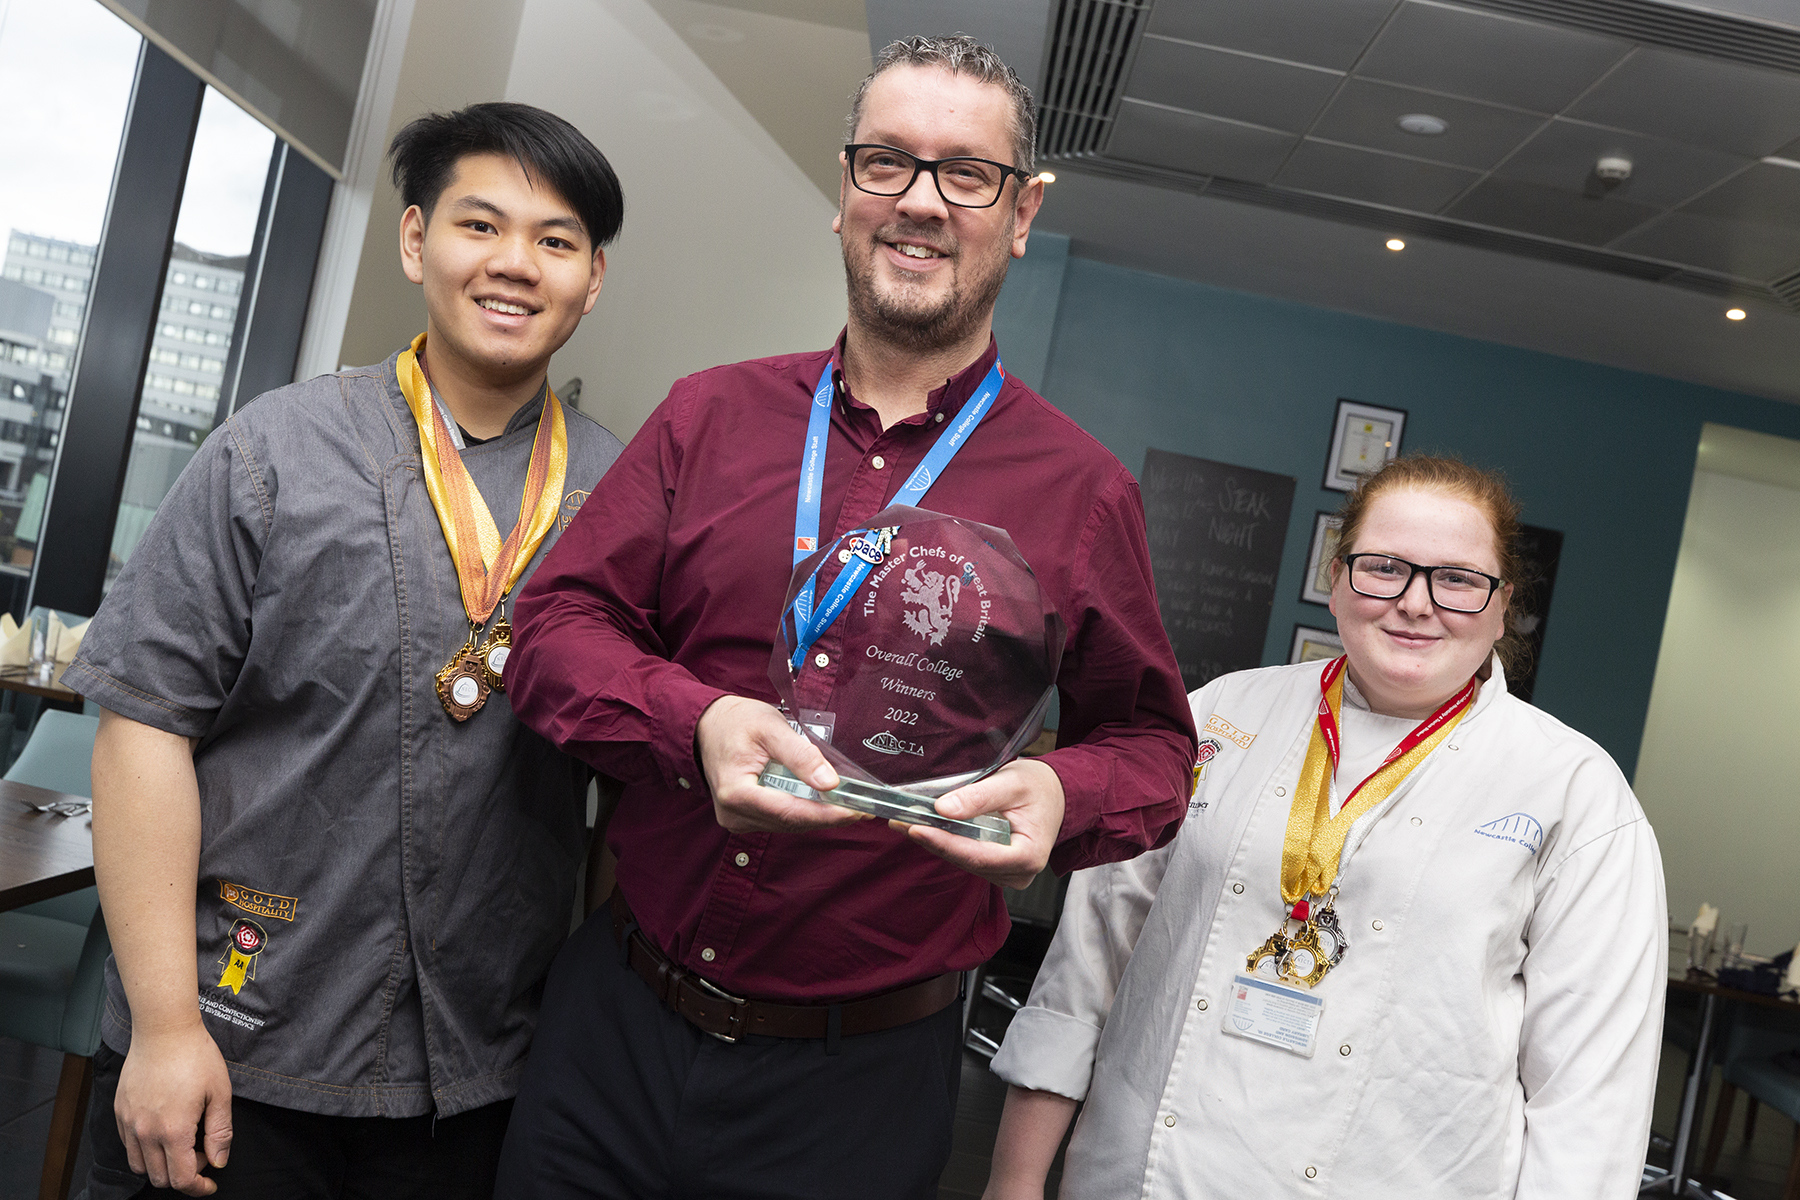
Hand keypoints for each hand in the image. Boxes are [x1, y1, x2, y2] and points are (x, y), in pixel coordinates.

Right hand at [114, 1021, 232, 1195]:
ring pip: (140, 1166)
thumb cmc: (196, 1056)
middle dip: (183, 1174)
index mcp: (173, 1130)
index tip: (209, 1183)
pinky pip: (128, 1146)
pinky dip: (145, 1150)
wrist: (164, 1030)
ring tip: (182, 1143)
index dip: (197, 1187)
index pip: (181, 1179)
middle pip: (160, 1177)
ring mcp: (129, 1123)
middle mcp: (146, 1132)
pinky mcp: (120, 1112)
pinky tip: (163, 1131)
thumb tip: (218, 1161)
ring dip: (162, 1165)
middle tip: (201, 1152)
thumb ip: (220, 1132)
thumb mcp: (220, 1093)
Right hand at [696, 695, 863, 832]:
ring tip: (847, 804)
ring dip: (817, 815)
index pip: (791, 812)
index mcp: (737, 793)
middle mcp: (734, 814)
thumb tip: (831, 783)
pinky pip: (780, 819)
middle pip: (792, 822)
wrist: (706, 726)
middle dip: (828, 816)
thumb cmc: (736, 722)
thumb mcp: (772, 728)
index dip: (827, 815)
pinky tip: (821, 802)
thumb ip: (801, 755)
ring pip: (788, 824)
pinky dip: (802, 812)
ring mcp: (737, 819)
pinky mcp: (743, 818)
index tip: (856, 811)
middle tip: (862, 808)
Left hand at [900, 758, 1063, 888]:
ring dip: (934, 840)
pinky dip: (944, 840)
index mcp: (1028, 855)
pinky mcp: (994, 868)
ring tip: (906, 820)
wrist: (1055, 794)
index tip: (917, 829)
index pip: (978, 855)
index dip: (945, 843)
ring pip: (961, 860)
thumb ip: (980, 796)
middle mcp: (1017, 873)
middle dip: (933, 840)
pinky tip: (924, 826)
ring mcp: (1005, 874)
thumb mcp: (1012, 782)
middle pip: (966, 860)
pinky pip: (964, 856)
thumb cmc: (1039, 788)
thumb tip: (944, 809)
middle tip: (901, 820)